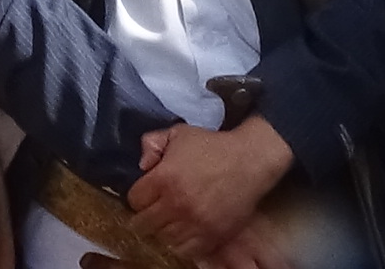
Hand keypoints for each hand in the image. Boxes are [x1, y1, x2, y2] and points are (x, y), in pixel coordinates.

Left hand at [128, 119, 293, 259]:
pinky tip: (184, 232)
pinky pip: (186, 251)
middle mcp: (176, 204)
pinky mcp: (213, 236)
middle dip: (145, 216)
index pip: (134, 200)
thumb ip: (152, 143)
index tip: (145, 194)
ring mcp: (195, 223)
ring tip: (169, 221)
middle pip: (144, 224)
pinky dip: (181, 244)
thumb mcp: (178, 133)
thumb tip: (142, 165)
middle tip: (153, 211)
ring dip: (163, 231)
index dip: (138, 197)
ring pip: (163, 239)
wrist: (250, 161)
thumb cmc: (212, 146)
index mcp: (164, 178)